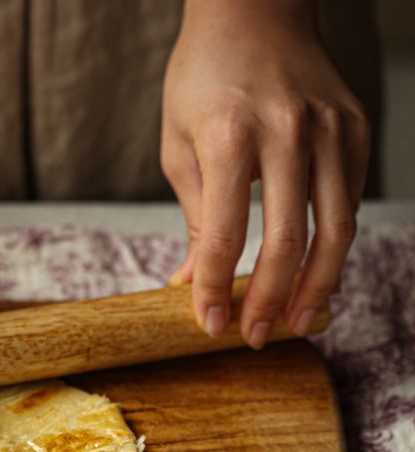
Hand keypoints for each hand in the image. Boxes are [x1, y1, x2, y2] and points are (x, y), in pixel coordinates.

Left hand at [161, 0, 369, 346]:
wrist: (253, 11)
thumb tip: (193, 282)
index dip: (216, 289)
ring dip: (317, 287)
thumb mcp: (179, 146)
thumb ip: (195, 217)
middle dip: (271, 300)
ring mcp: (329, 129)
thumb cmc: (202, 81)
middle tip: (254, 336)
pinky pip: (349, 202)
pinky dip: (333, 248)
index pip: (225, 233)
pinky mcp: (355, 130)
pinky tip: (317, 276)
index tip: (210, 324)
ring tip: (298, 324)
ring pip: (336, 229)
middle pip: (289, 240)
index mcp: (229, 135)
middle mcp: (286, 131)